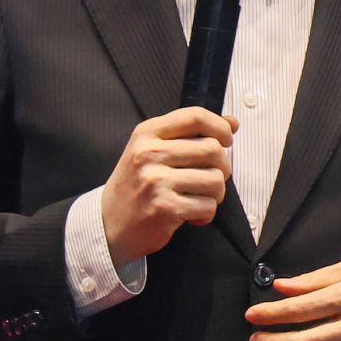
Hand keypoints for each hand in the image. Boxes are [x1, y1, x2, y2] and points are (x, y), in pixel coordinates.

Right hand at [101, 107, 236, 263]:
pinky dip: (206, 213)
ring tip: (200, 198)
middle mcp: (150, 153)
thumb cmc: (136, 185)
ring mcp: (156, 181)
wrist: (108, 224)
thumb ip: (189, 134)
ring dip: (216, 193)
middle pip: (212, 149)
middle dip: (222, 167)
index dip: (220, 127)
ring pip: (215, 179)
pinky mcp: (164, 208)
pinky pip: (207, 206)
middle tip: (211, 178)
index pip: (195, 116)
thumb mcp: (152, 150)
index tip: (226, 140)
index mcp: (147, 133)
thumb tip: (232, 123)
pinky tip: (192, 215)